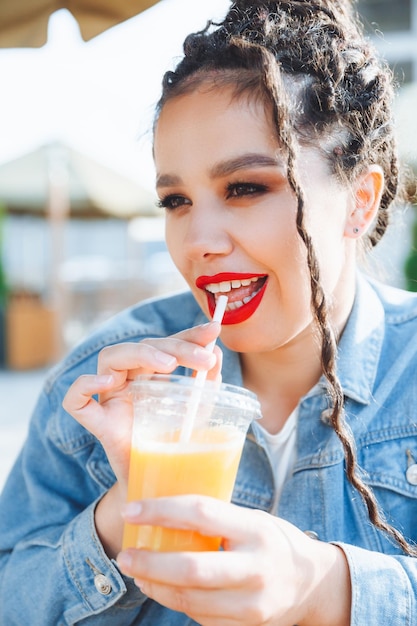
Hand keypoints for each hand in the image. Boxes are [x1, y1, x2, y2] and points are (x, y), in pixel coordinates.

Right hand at [62, 322, 222, 486]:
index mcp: (150, 373)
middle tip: (203, 359)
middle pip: (142, 346)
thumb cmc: (176, 443)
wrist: (161, 485)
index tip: (213, 331)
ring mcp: (109, 399)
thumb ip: (207, 380)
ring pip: (109, 358)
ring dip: (140, 354)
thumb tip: (217, 350)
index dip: (188, 335)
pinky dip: (85, 385)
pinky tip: (108, 382)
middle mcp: (127, 379)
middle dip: (175, 346)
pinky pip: (75, 400)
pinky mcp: (97, 423)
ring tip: (169, 364)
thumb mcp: (198, 409)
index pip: (166, 344)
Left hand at [117, 496, 350, 625]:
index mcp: (256, 530)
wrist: (312, 585)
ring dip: (155, 586)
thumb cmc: (272, 541)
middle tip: (124, 554)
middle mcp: (256, 569)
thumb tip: (161, 510)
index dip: (161, 511)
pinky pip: (198, 617)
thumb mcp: (252, 520)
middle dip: (149, 563)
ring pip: (189, 601)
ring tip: (135, 571)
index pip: (202, 513)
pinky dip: (174, 601)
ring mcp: (251, 606)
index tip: (131, 510)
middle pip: (191, 569)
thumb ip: (217, 519)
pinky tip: (160, 588)